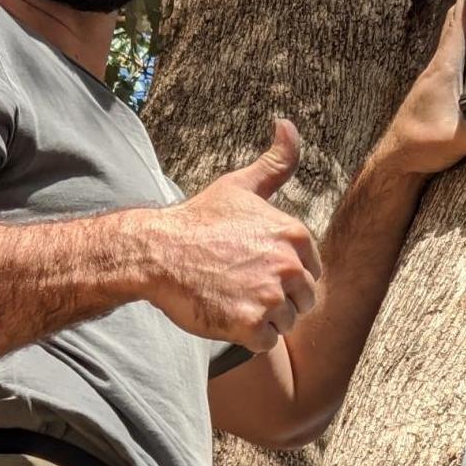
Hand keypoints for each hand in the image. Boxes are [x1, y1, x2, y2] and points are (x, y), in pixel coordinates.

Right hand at [133, 120, 321, 352]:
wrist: (156, 252)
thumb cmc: (199, 220)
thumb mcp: (241, 185)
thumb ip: (276, 161)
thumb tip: (288, 123)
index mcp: (295, 234)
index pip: (310, 274)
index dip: (281, 276)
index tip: (251, 267)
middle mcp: (289, 265)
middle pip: (301, 301)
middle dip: (275, 299)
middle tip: (239, 285)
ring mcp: (270, 296)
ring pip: (284, 322)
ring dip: (260, 318)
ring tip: (230, 297)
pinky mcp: (250, 324)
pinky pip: (265, 342)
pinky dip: (247, 336)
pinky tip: (225, 314)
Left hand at [374, 0, 465, 177]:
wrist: (397, 159)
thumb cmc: (418, 145)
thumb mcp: (460, 140)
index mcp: (444, 69)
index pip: (458, 22)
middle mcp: (439, 66)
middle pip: (457, 23)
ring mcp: (437, 76)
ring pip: (455, 38)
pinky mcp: (439, 87)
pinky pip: (455, 55)